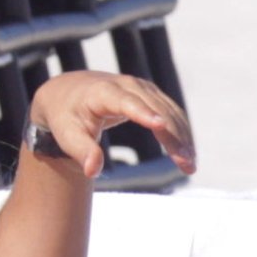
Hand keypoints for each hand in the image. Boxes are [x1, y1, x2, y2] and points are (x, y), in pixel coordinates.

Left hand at [28, 71, 195, 179]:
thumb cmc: (65, 117)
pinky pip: (171, 112)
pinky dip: (180, 131)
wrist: (67, 93)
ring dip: (182, 137)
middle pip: (156, 109)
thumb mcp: (66, 135)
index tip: (160, 126)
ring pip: (169, 111)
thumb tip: (93, 171)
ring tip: (190, 164)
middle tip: (186, 163)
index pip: (127, 103)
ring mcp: (142, 88)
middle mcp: (127, 85)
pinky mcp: (150, 94)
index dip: (144, 113)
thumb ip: (81, 152)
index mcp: (103, 92)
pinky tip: (187, 151)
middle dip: (172, 137)